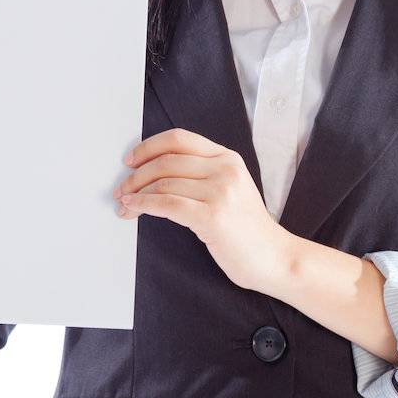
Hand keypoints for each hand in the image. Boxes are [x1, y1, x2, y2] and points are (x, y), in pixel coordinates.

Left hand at [115, 127, 296, 295]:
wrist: (275, 258)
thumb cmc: (247, 230)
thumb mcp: (230, 189)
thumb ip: (202, 175)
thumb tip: (155, 173)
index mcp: (227, 158)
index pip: (180, 138)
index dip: (149, 147)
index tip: (131, 160)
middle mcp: (225, 170)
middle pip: (166, 161)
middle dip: (137, 175)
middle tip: (122, 188)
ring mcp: (220, 192)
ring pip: (163, 183)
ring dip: (136, 193)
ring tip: (125, 203)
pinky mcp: (212, 216)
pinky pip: (167, 205)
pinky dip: (143, 206)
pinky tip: (133, 210)